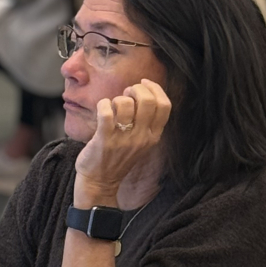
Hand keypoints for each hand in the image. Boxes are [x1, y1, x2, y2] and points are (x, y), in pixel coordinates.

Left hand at [73, 80, 170, 205]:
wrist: (100, 182)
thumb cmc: (118, 159)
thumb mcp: (141, 143)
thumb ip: (146, 122)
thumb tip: (143, 93)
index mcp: (153, 136)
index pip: (165, 106)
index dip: (155, 89)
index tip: (144, 84)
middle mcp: (141, 137)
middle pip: (148, 101)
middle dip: (136, 89)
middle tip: (127, 94)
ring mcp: (123, 139)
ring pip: (126, 104)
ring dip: (118, 99)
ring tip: (113, 106)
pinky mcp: (104, 140)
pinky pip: (106, 112)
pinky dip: (103, 104)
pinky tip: (102, 108)